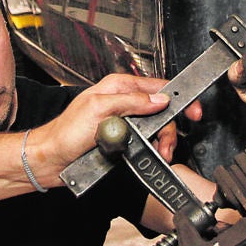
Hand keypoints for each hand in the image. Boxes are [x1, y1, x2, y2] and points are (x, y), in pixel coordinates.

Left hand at [29, 74, 202, 178]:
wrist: (51, 159)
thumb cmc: (65, 132)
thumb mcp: (99, 109)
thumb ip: (131, 102)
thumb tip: (159, 100)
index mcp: (118, 86)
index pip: (156, 86)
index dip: (177, 97)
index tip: (193, 110)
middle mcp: (123, 102)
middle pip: (161, 111)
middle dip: (168, 129)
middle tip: (167, 144)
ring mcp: (124, 121)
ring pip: (156, 129)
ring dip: (162, 142)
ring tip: (159, 153)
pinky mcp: (123, 139)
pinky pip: (146, 143)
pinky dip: (152, 150)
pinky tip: (151, 155)